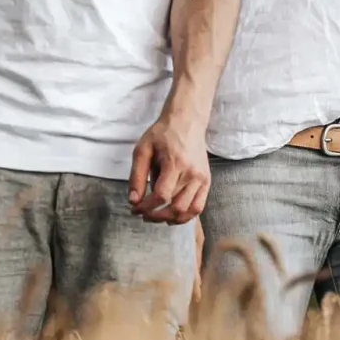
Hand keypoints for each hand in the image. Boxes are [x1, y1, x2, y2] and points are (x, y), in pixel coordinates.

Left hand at [128, 110, 210, 224]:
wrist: (187, 121)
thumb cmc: (163, 134)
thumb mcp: (143, 150)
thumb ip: (136, 176)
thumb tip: (133, 201)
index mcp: (176, 163)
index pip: (161, 195)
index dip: (146, 207)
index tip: (134, 209)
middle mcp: (192, 172)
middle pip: (175, 206)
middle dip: (156, 215)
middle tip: (143, 214)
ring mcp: (202, 178)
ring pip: (187, 210)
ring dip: (170, 218)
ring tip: (156, 216)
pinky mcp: (207, 181)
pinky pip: (198, 207)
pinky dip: (185, 216)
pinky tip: (172, 215)